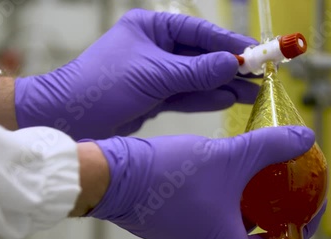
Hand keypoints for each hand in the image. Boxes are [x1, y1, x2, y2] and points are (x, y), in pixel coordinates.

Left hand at [15, 9, 258, 139]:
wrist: (69, 118)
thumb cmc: (102, 86)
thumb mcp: (155, 75)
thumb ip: (196, 71)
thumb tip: (232, 63)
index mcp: (151, 28)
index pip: (199, 33)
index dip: (229, 44)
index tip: (256, 53)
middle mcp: (155, 47)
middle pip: (201, 56)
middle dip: (230, 67)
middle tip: (261, 76)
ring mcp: (155, 73)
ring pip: (197, 78)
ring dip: (223, 86)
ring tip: (254, 93)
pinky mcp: (154, 97)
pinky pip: (186, 95)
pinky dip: (206, 98)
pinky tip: (229, 100)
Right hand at [87, 126, 318, 238]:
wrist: (116, 174)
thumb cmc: (166, 176)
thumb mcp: (229, 157)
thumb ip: (270, 146)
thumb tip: (305, 139)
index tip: (307, 226)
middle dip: (280, 225)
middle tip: (296, 199)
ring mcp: (193, 238)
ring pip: (237, 231)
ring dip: (256, 210)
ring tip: (272, 181)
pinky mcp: (182, 223)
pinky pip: (218, 218)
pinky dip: (235, 202)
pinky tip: (238, 175)